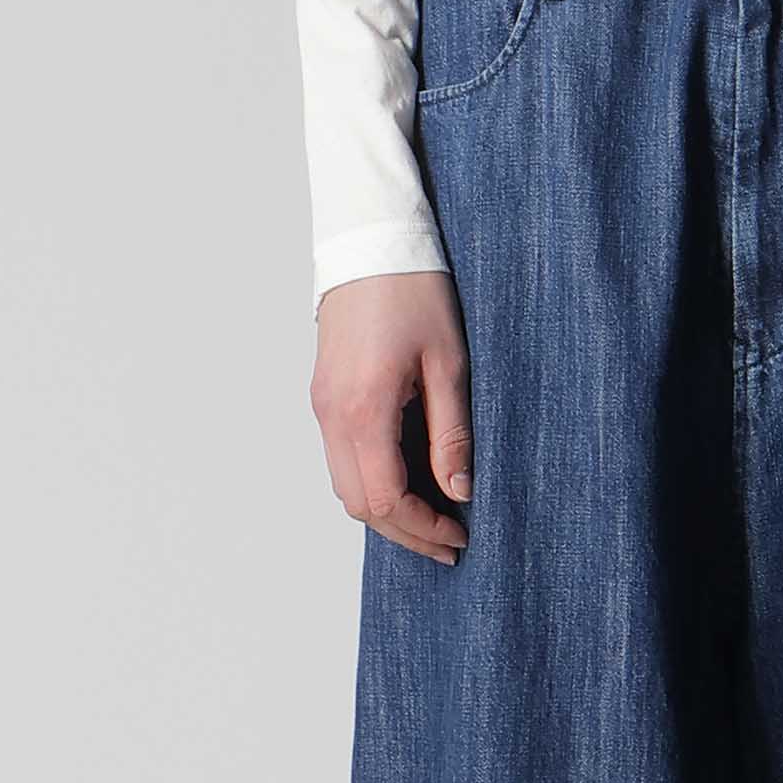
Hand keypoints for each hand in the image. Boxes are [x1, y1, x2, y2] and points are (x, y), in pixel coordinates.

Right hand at [310, 272, 472, 564]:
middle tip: (448, 542)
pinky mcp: (325, 396)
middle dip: (404, 532)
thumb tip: (460, 490)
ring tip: (432, 517)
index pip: (387, 500)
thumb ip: (453, 433)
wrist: (370, 240)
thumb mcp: (450, 363)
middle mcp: (333, 415)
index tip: (459, 535)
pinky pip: (341, 460)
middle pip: (360, 505)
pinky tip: (408, 482)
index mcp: (364, 410)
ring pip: (346, 487)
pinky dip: (372, 483)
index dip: (423, 528)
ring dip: (386, 511)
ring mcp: (323, 407)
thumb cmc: (414, 290)